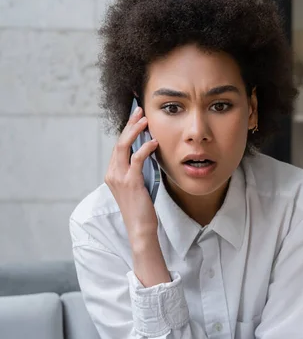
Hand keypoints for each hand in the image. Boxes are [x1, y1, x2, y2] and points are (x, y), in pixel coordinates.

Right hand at [104, 105, 158, 241]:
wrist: (140, 228)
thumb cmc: (142, 208)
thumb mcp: (138, 184)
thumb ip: (138, 169)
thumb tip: (148, 150)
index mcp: (112, 174)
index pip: (119, 146)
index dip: (127, 129)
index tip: (135, 116)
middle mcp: (112, 174)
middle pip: (119, 141)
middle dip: (129, 124)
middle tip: (139, 110)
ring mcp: (119, 178)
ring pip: (123, 146)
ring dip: (135, 130)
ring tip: (145, 119)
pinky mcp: (131, 182)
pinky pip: (137, 160)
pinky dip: (145, 148)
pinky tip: (153, 142)